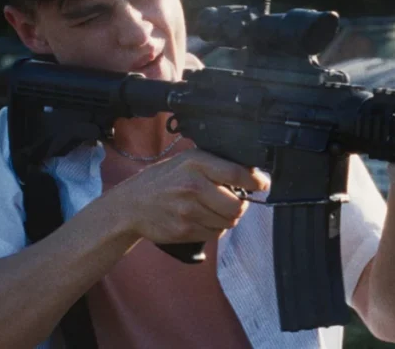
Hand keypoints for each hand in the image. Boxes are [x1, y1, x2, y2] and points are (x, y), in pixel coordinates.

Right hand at [110, 148, 269, 242]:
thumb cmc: (164, 180)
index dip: (256, 181)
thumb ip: (215, 165)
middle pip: (237, 205)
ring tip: (213, 209)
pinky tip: (201, 219)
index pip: (236, 173)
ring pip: (228, 221)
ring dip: (227, 218)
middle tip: (234, 201)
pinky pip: (215, 233)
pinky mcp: (184, 230)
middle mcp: (192, 185)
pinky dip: (214, 228)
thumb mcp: (187, 162)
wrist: (131, 205)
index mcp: (195, 163)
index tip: (263, 184)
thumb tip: (251, 175)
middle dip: (240, 205)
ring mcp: (188, 210)